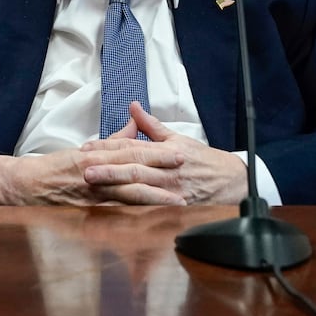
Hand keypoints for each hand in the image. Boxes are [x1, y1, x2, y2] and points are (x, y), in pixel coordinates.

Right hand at [0, 133, 188, 206]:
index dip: (156, 152)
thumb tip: (134, 126)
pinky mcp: (86, 210)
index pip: (132, 151)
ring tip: (176, 200)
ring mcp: (91, 192)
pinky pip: (113, 213)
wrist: (26, 185)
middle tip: (184, 170)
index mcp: (97, 155)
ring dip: (154, 196)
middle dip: (160, 170)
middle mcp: (96, 171)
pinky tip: (149, 221)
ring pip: (127, 192)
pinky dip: (132, 217)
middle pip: (133, 169)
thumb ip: (113, 141)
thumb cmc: (56, 167)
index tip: (179, 152)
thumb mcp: (86, 150)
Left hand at [79, 103, 247, 204]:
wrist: (231, 181)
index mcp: (165, 151)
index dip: (108, 148)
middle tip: (84, 168)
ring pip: (139, 188)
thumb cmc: (202, 159)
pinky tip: (116, 209)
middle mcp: (166, 170)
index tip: (87, 149)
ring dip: (115, 187)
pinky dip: (133, 208)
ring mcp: (171, 190)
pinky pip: (151, 208)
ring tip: (94, 186)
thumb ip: (151, 125)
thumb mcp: (177, 138)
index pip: (132, 147)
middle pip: (133, 168)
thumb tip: (133, 107)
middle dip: (107, 168)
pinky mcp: (175, 207)